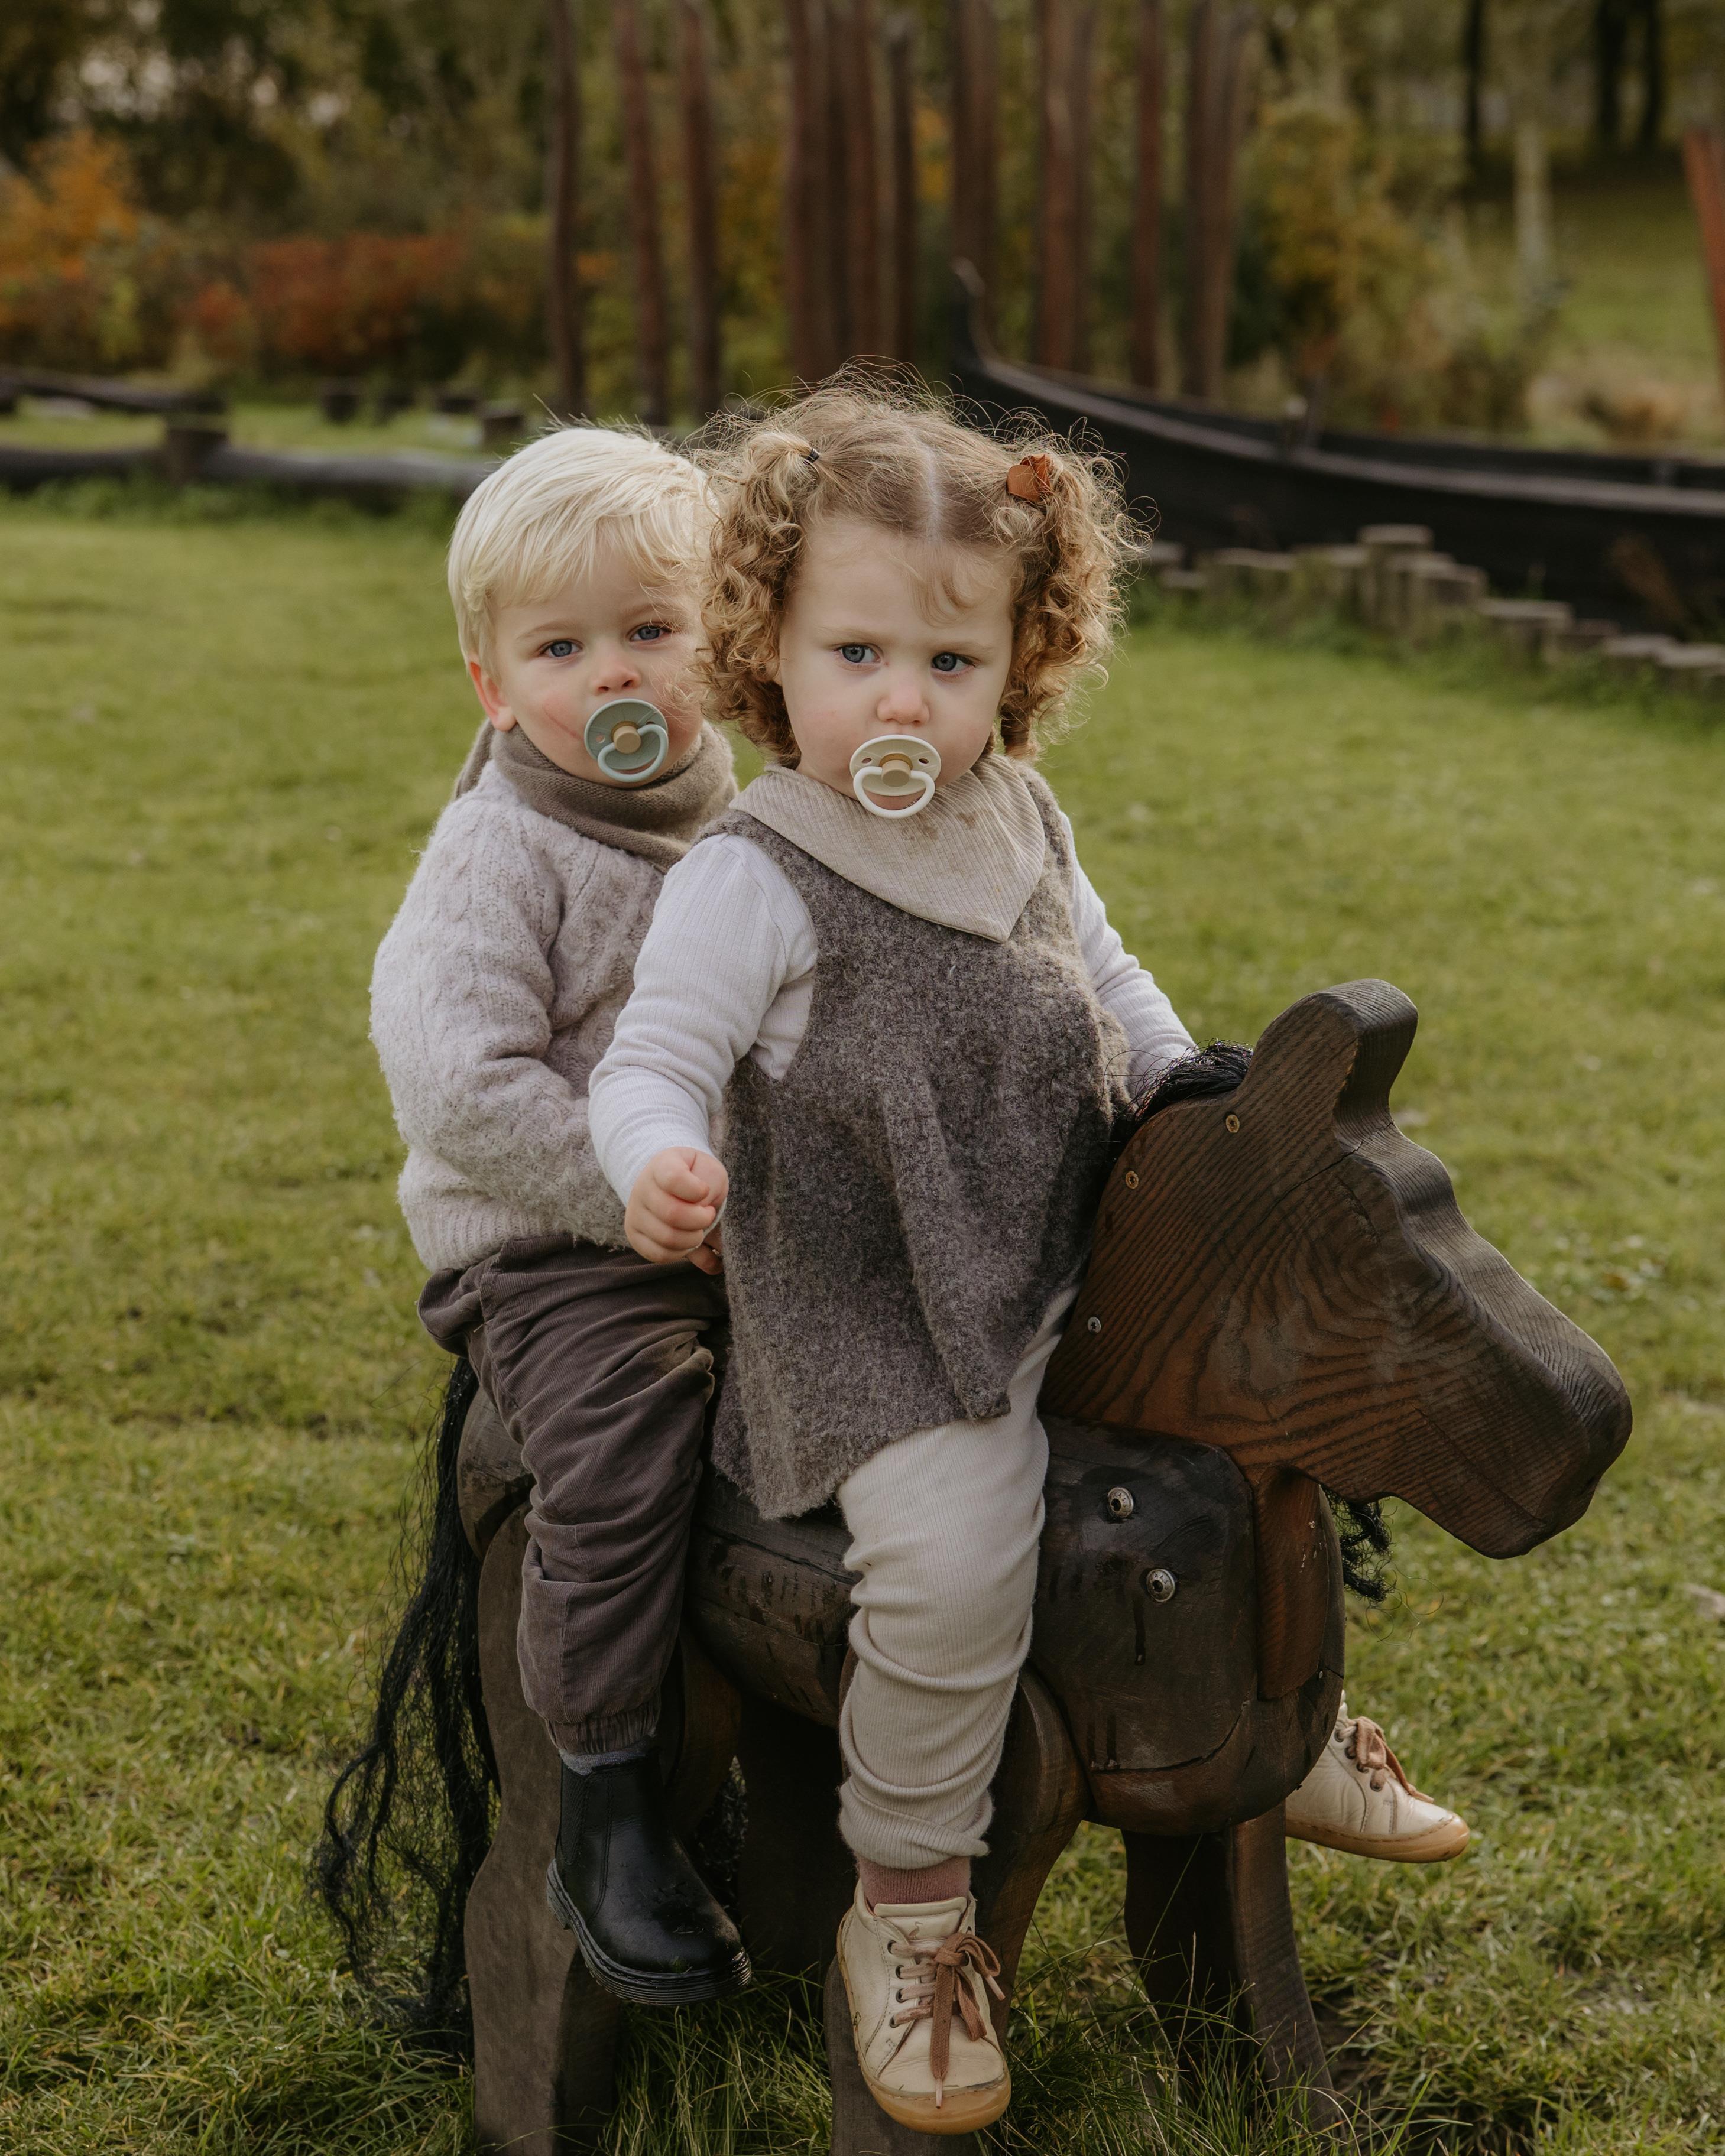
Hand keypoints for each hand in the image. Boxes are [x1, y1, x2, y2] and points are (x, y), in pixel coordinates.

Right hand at [626, 1148, 728, 1271]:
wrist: (677, 1187)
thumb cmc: (697, 1177)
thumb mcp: (710, 1170)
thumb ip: (710, 1185)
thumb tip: (701, 1211)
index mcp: (661, 1165)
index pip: (674, 1178)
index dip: (697, 1190)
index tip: (705, 1190)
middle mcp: (642, 1189)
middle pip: (672, 1214)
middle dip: (701, 1219)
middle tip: (708, 1214)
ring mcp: (635, 1214)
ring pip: (667, 1238)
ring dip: (694, 1238)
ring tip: (699, 1228)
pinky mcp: (636, 1237)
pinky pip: (660, 1255)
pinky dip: (681, 1252)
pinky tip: (688, 1241)